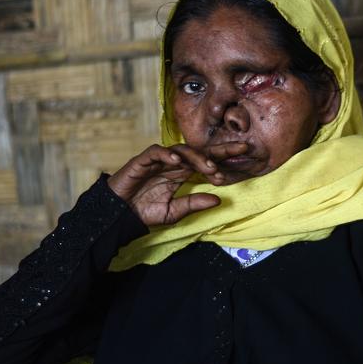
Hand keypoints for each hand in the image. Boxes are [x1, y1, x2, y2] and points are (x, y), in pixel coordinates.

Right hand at [107, 143, 247, 225]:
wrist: (117, 214)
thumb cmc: (143, 211)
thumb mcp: (173, 212)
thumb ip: (193, 204)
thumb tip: (219, 200)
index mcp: (182, 174)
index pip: (207, 162)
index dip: (224, 159)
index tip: (245, 159)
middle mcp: (173, 164)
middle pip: (200, 151)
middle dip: (220, 150)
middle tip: (240, 150)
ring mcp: (158, 160)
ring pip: (182, 150)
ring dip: (197, 157)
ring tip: (209, 168)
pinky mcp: (142, 161)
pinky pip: (156, 152)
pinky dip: (166, 154)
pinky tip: (177, 161)